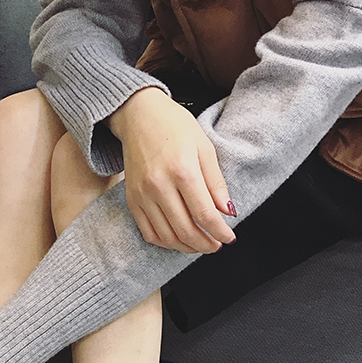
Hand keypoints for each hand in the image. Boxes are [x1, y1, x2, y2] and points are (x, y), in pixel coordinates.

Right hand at [108, 86, 235, 253]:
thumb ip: (216, 183)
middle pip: (185, 230)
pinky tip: (178, 240)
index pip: (204, 214)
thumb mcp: (205, 148)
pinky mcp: (132, 200)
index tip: (229, 237)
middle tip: (216, 245)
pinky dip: (165, 242)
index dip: (220, 231)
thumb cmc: (174, 127)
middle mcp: (159, 186)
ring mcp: (142, 195)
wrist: (139, 116)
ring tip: (199, 245)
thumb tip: (228, 212)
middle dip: (205, 244)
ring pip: (167, 236)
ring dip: (186, 247)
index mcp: (182, 171)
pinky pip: (149, 232)